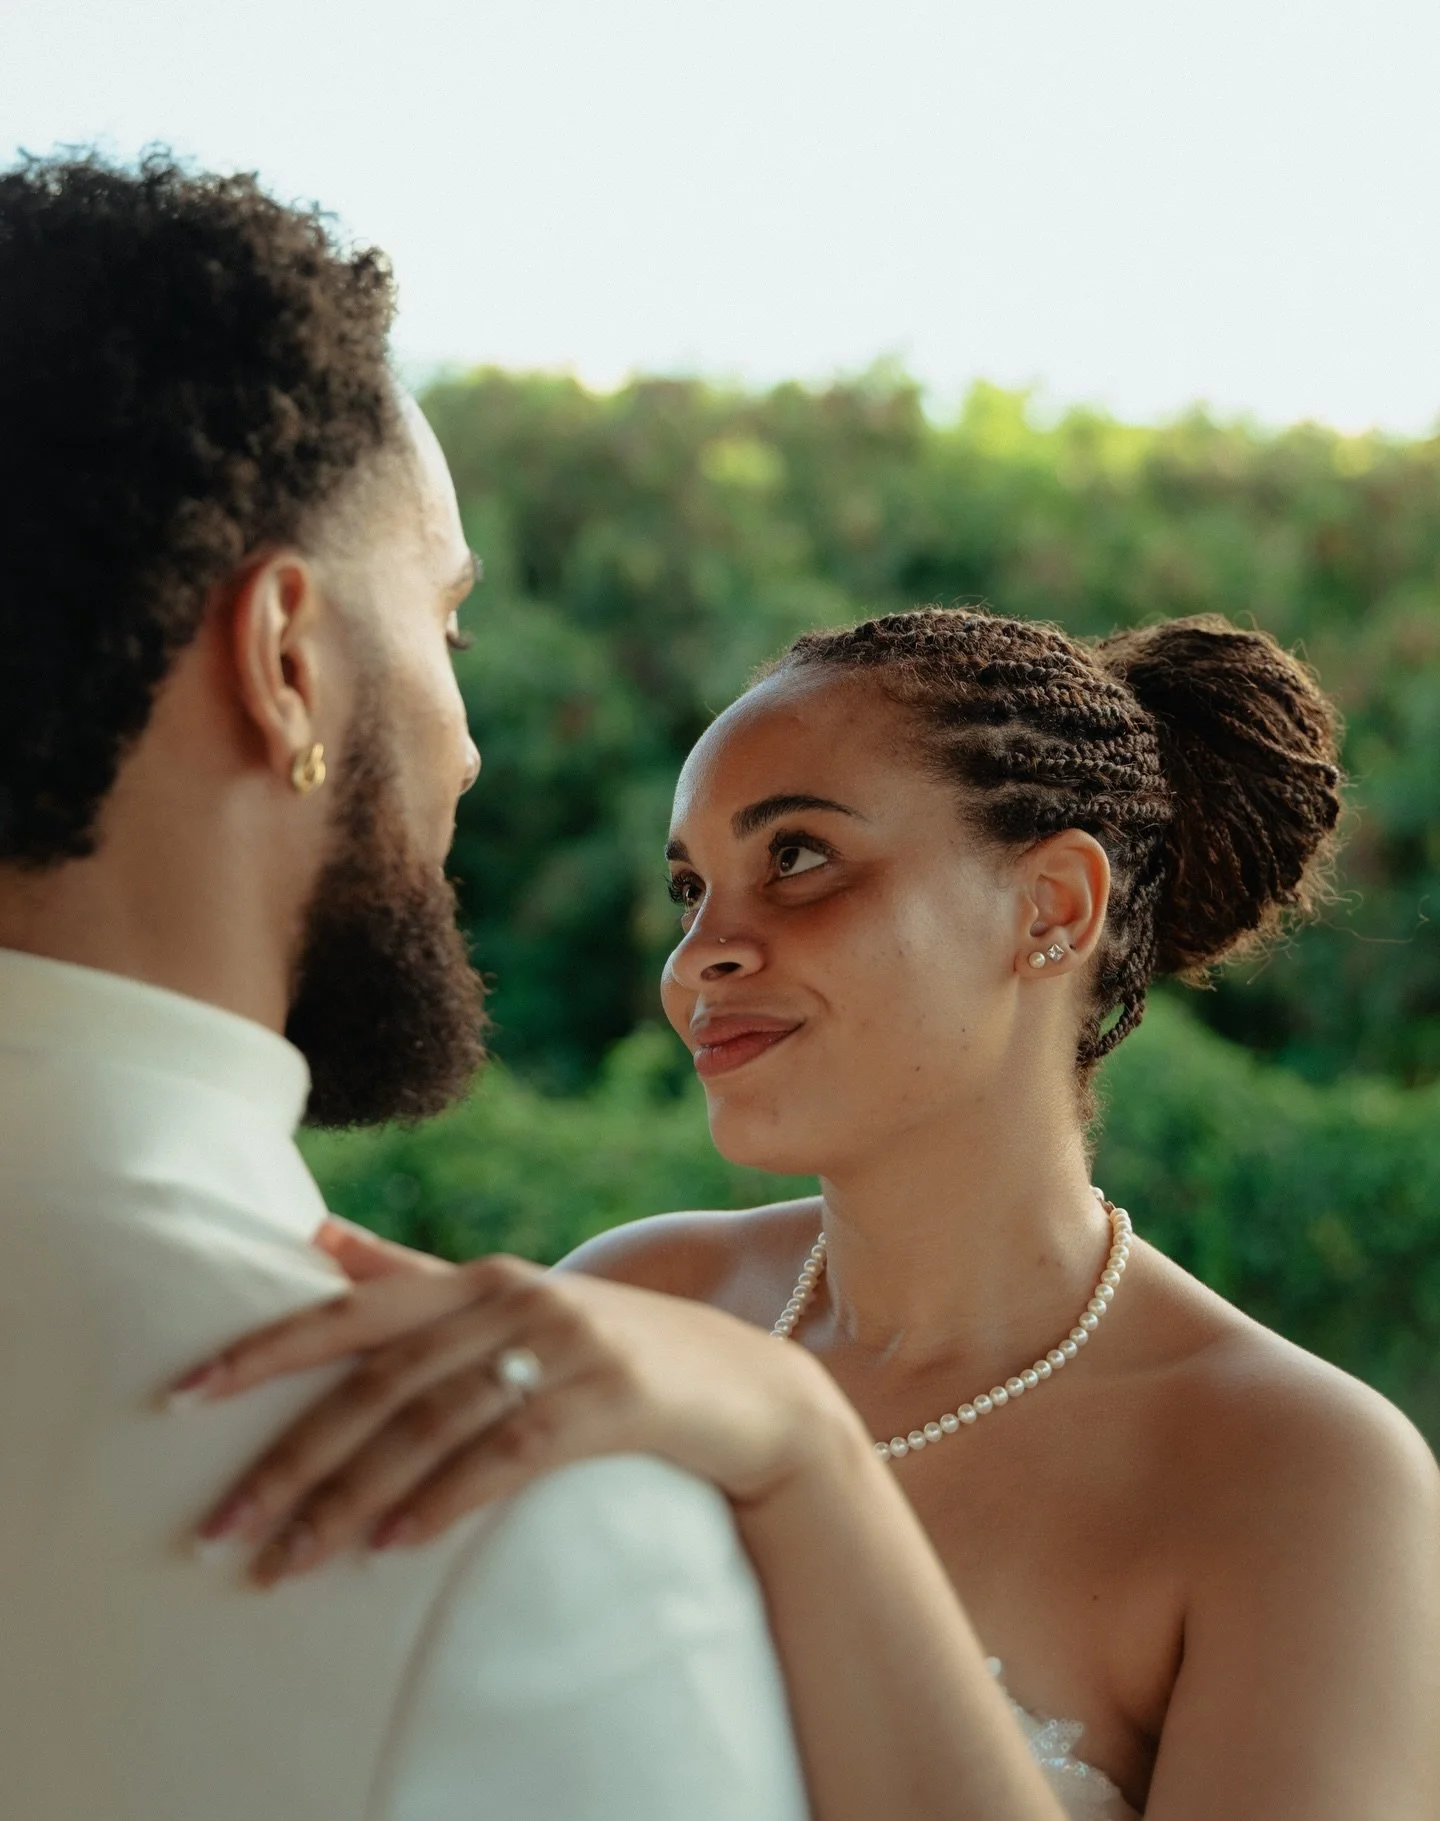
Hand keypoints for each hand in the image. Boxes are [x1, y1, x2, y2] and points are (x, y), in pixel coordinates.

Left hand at [174, 1251, 862, 1585]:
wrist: (744, 1387)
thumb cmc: (609, 1347)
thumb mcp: (511, 1305)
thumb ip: (412, 1276)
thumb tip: (312, 1236)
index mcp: (479, 1279)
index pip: (352, 1313)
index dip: (265, 1352)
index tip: (181, 1399)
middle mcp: (513, 1299)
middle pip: (379, 1381)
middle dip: (290, 1458)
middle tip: (218, 1530)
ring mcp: (565, 1345)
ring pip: (432, 1424)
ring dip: (350, 1497)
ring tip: (287, 1561)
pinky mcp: (610, 1399)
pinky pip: (508, 1453)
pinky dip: (444, 1500)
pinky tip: (392, 1546)